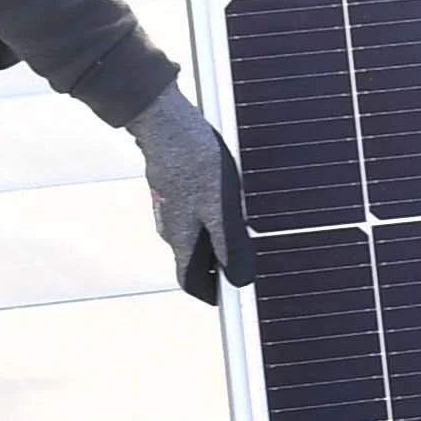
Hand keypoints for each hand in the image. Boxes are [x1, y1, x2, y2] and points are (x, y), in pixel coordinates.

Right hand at [127, 85, 256, 303]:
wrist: (166, 120)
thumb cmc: (194, 161)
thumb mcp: (220, 207)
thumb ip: (229, 244)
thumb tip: (239, 280)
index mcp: (180, 238)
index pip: (191, 280)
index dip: (211, 293)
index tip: (233, 300)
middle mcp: (170, 227)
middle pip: (196, 257)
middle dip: (223, 263)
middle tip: (253, 260)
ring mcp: (170, 206)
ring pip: (197, 231)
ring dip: (221, 236)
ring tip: (250, 227)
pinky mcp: (174, 187)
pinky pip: (196, 210)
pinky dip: (214, 215)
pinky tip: (233, 200)